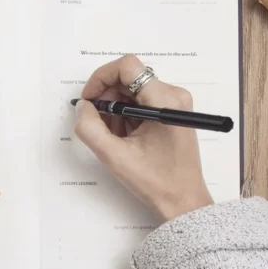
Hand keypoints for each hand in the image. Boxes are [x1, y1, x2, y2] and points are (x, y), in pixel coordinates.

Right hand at [75, 55, 212, 222]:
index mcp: (164, 100)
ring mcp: (175, 102)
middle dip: (107, 97)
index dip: (101, 77)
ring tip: (114, 136)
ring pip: (133, 90)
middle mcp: (173, 94)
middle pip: (128, 78)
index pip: (127, 66)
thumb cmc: (155, 182)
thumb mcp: (114, 156)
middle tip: (97, 124)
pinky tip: (125, 137)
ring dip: (116, 108)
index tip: (89, 100)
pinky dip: (127, 114)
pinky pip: (141, 100)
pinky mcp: (173, 111)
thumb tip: (83, 106)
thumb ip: (90, 127)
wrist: (184, 202)